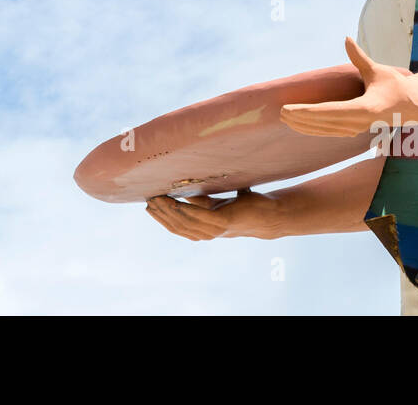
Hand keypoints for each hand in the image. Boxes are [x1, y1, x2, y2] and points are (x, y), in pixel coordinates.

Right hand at [145, 188, 284, 240]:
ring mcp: (216, 229)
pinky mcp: (224, 221)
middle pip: (178, 226)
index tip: (147, 206)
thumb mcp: (217, 201)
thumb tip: (182, 186)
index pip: (178, 227)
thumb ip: (200, 199)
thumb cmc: (244, 206)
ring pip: (185, 223)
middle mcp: (208, 232)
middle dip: (161, 214)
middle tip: (147, 200)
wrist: (270, 214)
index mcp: (205, 229)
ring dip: (168, 211)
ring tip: (155, 200)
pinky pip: (199, 217)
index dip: (162, 218)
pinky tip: (173, 202)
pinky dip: (184, 210)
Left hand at [279, 37, 417, 136]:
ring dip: (305, 126)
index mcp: (365, 108)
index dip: (306, 111)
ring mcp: (358, 129)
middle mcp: (360, 122)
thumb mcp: (377, 70)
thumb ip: (359, 57)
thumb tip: (346, 39)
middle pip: (324, 123)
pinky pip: (330, 132)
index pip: (329, 111)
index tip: (289, 108)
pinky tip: (300, 125)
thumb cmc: (395, 85)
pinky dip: (314, 129)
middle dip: (300, 119)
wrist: (414, 106)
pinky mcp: (356, 131)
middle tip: (280, 112)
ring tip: (285, 118)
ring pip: (325, 130)